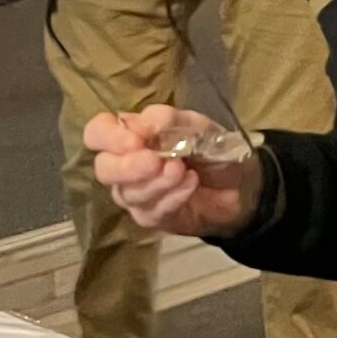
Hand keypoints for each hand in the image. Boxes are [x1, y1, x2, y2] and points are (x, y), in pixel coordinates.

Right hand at [85, 106, 261, 239]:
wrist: (239, 184)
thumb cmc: (210, 150)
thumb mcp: (197, 125)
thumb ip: (169, 120)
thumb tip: (143, 124)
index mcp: (128, 136)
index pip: (97, 133)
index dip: (109, 137)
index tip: (137, 139)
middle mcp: (123, 166)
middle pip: (104, 168)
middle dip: (128, 166)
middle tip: (156, 160)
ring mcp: (134, 195)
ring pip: (128, 193)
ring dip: (157, 182)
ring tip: (182, 170)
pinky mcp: (150, 217)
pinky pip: (152, 211)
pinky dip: (173, 196)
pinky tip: (190, 184)